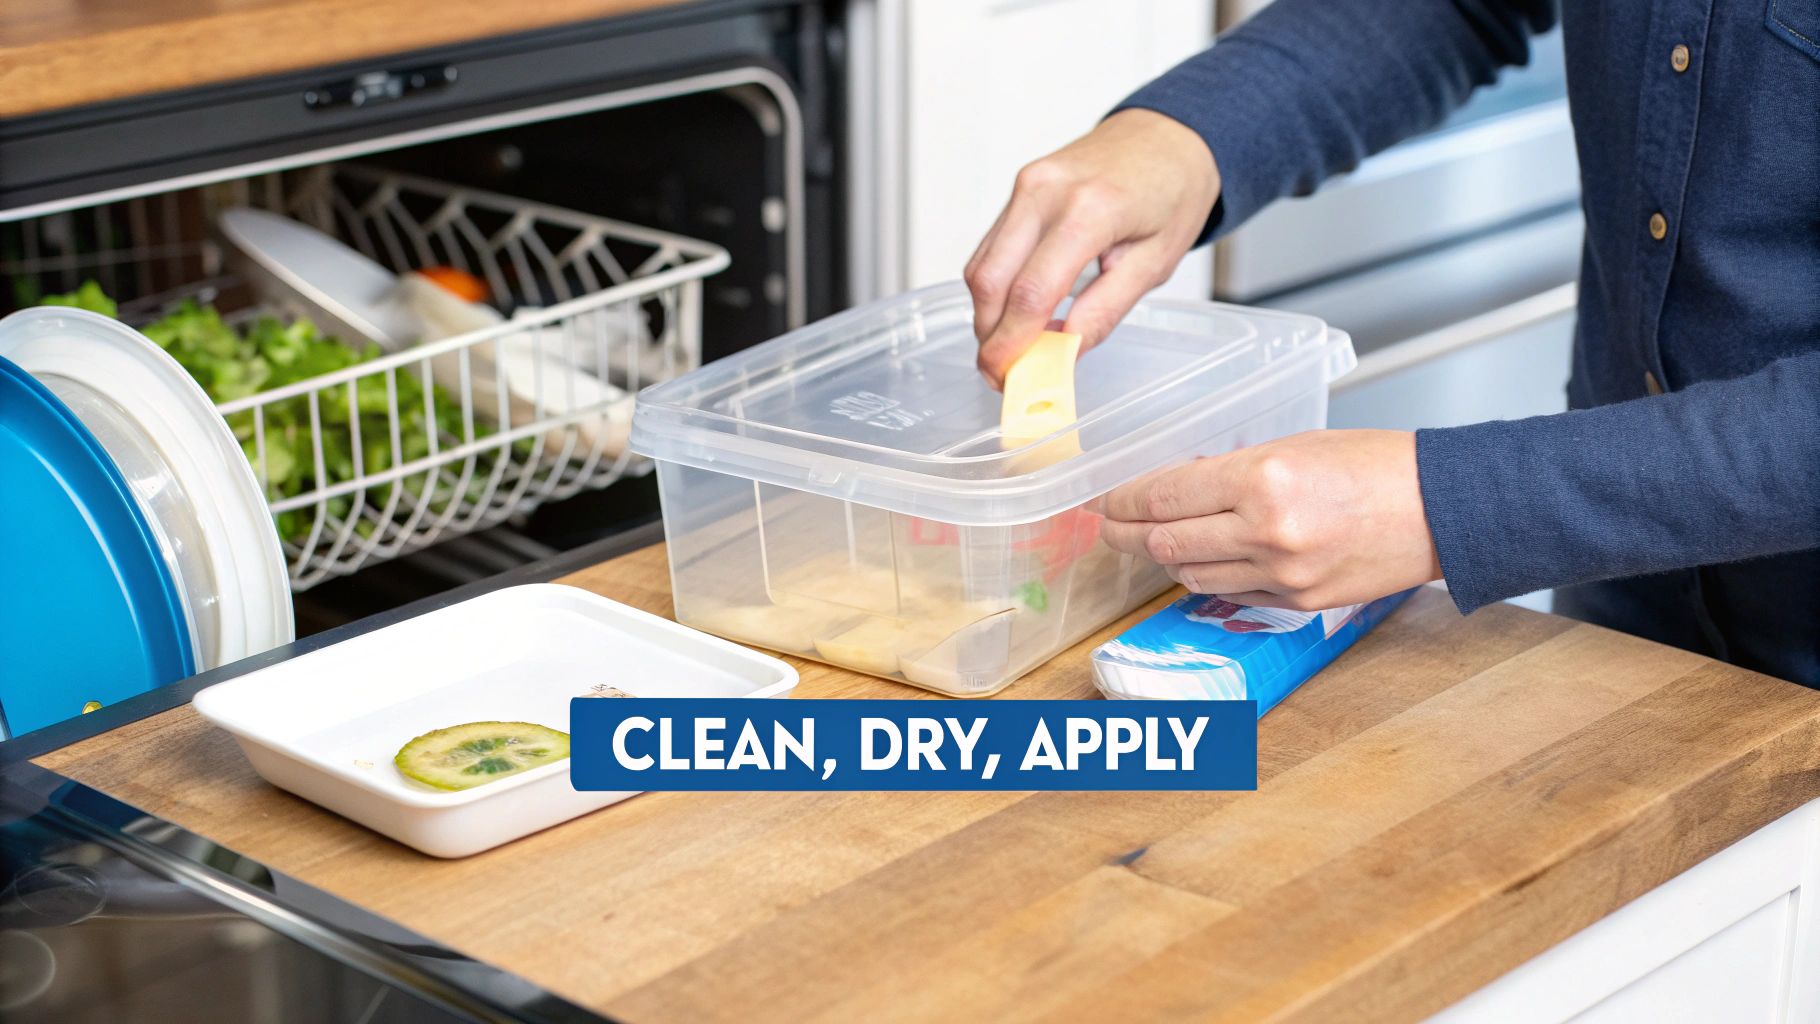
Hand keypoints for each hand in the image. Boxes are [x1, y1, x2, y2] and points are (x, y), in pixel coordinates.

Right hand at [965, 108, 1220, 387]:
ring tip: (1012, 347)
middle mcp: (1046, 191)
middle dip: (989, 336)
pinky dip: (995, 287)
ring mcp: (1027, 185)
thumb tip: (1062, 352)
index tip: (1007, 378)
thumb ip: (1104, 311)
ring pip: (981, 265)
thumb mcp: (1155, 263)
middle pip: (990, 280)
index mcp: (1090, 210)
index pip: (1031, 292)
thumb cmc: (1172, 193)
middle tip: (1002, 373)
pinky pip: (991, 247)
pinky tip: (1016, 311)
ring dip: (988, 315)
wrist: (1169, 136)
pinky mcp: (1020, 187)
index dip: (1012, 343)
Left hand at [1097, 430, 1442, 610]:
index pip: (1165, 498)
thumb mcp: (1294, 446)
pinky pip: (1230, 594)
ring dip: (1164, 559)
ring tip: (1150, 543)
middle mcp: (1266, 533)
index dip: (1124, 501)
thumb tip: (1180, 484)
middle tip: (1108, 527)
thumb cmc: (1376, 466)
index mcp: (1263, 481)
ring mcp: (1282, 576)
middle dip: (1126, 535)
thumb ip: (1232, 470)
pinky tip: (1200, 561)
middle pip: (1166, 543)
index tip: (1106, 499)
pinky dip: (1207, 578)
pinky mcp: (1297, 605)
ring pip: (1191, 576)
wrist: (1442, 510)